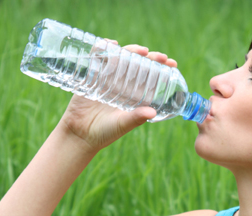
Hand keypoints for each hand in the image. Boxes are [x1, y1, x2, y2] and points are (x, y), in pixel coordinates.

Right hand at [57, 42, 177, 152]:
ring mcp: (107, 79)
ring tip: (142, 50)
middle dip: (150, 57)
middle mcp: (122, 84)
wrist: (79, 135)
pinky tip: (112, 44)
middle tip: (161, 57)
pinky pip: (97, 58)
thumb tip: (153, 112)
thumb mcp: (122, 124)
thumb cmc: (104, 132)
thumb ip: (136, 118)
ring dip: (131, 50)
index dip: (161, 69)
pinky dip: (103, 49)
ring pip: (120, 58)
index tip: (172, 64)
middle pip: (138, 64)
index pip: (150, 77)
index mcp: (133, 95)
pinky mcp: (91, 76)